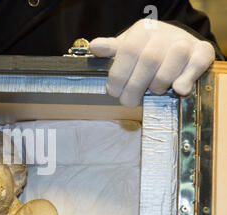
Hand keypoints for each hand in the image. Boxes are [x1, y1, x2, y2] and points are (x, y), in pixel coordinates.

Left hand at [90, 19, 214, 107]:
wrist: (175, 42)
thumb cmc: (145, 49)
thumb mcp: (125, 47)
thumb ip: (111, 50)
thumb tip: (94, 47)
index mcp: (142, 31)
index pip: (128, 51)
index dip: (118, 75)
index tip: (114, 91)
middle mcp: (163, 33)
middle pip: (148, 61)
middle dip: (135, 87)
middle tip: (129, 100)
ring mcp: (184, 42)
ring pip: (170, 65)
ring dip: (158, 85)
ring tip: (153, 90)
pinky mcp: (201, 52)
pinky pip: (196, 65)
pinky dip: (186, 79)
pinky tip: (178, 89)